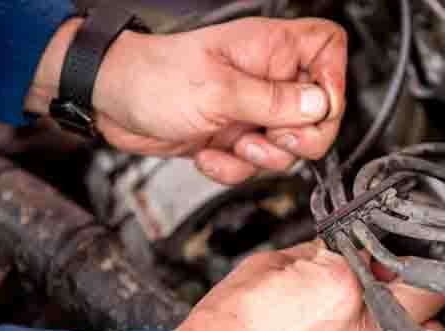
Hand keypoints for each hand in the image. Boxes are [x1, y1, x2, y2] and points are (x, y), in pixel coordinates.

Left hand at [27, 17, 347, 183]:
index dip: (333, 80)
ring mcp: (252, 109)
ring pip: (287, 147)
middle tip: (271, 137)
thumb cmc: (153, 77)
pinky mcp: (235, 136)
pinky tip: (209, 154)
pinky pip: (255, 164)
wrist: (111, 101)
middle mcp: (266, 79)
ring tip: (233, 142)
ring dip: (261, 157)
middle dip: (298, 137)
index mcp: (269, 49)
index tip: (316, 108)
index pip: (328, 49)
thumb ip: (274, 101)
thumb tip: (319, 105)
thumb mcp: (219, 90)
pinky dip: (234, 168)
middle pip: (318, 112)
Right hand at [175, 240, 444, 330]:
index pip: (391, 257)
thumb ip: (315, 255)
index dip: (387, 254)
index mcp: (345, 285)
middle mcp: (366, 330)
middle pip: (429, 299)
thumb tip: (335, 253)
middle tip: (400, 287)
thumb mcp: (269, 265)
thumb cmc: (229, 327)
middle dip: (419, 286)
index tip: (378, 258)